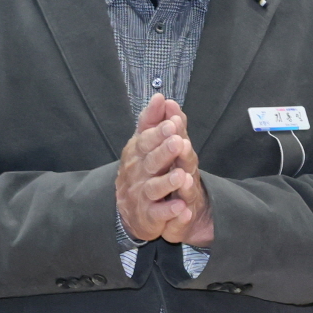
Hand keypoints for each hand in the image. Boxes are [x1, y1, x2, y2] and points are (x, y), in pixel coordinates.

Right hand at [115, 94, 204, 242]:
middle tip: (178, 142)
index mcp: (138, 152)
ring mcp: (142, 194)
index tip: (172, 123)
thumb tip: (161, 97)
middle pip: (151, 161)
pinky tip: (181, 207)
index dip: (159, 132)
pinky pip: (158, 214)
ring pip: (154, 188)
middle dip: (164, 152)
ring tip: (181, 176)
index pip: (146, 140)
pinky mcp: (149, 216)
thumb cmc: (142, 169)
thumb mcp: (146, 144)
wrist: (131, 208)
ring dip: (167, 182)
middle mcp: (138, 172)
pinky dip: (170, 211)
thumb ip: (154, 121)